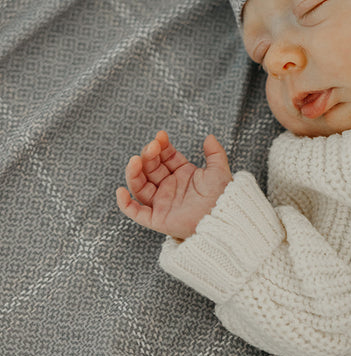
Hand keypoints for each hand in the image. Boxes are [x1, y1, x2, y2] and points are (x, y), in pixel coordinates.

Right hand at [116, 130, 232, 239]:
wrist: (224, 218)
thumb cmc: (223, 197)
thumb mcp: (219, 170)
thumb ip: (214, 153)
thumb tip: (209, 137)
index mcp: (182, 174)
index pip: (165, 157)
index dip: (161, 146)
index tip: (160, 136)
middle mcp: (169, 187)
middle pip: (150, 169)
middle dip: (148, 156)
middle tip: (151, 147)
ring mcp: (162, 202)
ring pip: (140, 187)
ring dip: (134, 173)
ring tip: (134, 161)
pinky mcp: (158, 218)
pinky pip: (136, 212)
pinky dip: (125, 204)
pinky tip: (120, 191)